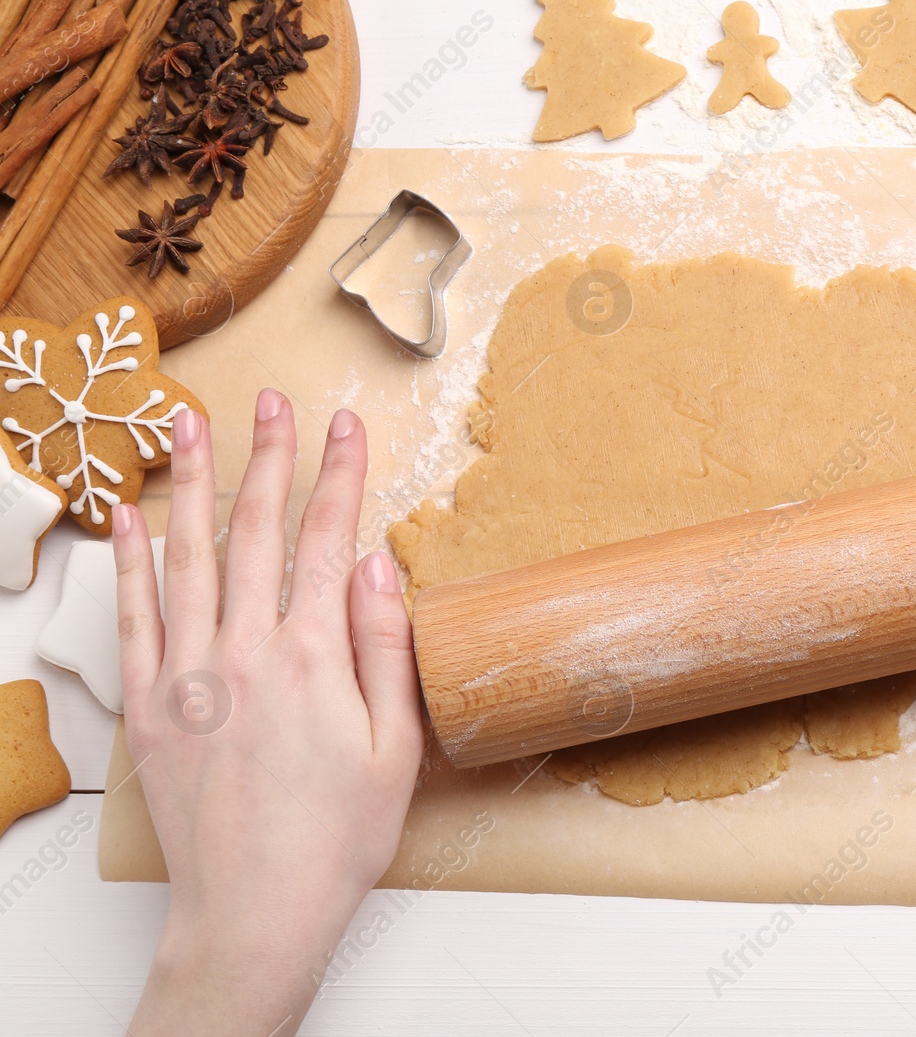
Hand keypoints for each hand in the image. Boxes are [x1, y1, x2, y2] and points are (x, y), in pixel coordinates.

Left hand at [114, 390, 423, 1035]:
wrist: (255, 908)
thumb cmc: (337, 835)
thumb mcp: (394, 743)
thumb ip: (384, 645)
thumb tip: (379, 564)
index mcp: (315, 656)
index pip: (332, 541)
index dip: (343, 476)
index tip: (349, 425)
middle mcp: (245, 650)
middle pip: (260, 530)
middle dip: (269, 456)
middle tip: (272, 399)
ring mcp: (189, 674)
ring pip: (190, 556)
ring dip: (192, 482)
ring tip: (189, 421)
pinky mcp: (148, 705)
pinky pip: (133, 615)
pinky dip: (130, 560)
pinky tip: (129, 515)